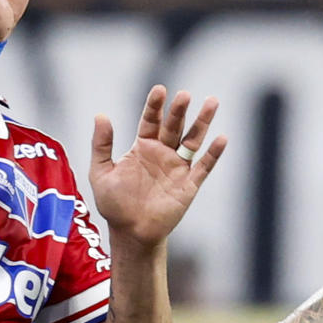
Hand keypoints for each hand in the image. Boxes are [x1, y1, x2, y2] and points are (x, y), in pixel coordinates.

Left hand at [89, 86, 227, 248]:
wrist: (131, 233)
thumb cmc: (114, 204)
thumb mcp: (101, 172)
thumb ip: (101, 144)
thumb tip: (101, 115)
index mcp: (143, 147)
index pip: (151, 120)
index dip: (155, 105)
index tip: (160, 90)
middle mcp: (163, 153)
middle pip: (174, 126)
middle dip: (179, 110)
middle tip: (184, 95)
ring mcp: (177, 167)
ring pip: (193, 140)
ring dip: (202, 122)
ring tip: (212, 102)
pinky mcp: (189, 184)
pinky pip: (203, 166)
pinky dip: (213, 153)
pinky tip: (222, 139)